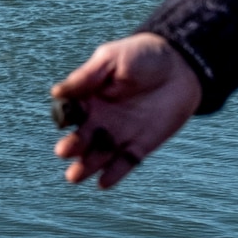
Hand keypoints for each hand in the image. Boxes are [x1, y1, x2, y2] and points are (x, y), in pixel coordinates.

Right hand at [50, 33, 201, 189]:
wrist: (182, 66)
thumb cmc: (143, 55)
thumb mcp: (113, 58)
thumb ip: (87, 76)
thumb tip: (55, 91)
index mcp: (90, 97)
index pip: (70, 111)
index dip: (65, 117)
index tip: (64, 120)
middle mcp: (100, 119)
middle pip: (81, 138)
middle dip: (72, 146)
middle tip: (65, 151)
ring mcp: (119, 134)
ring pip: (98, 155)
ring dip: (87, 166)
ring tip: (75, 176)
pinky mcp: (140, 146)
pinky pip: (125, 163)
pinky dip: (114, 174)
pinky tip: (103, 182)